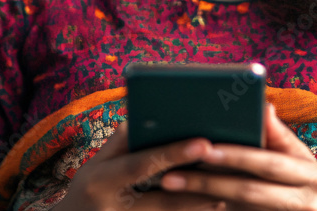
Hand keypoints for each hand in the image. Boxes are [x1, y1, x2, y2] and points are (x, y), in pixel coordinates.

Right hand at [54, 118, 228, 209]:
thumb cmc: (87, 188)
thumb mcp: (96, 162)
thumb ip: (123, 141)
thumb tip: (154, 115)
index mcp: (101, 180)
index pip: (143, 164)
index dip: (174, 153)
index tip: (204, 142)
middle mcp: (114, 207)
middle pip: (164, 200)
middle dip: (197, 186)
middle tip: (229, 171)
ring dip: (199, 206)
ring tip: (225, 193)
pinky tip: (210, 207)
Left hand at [156, 102, 316, 210]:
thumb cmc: (309, 183)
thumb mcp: (302, 159)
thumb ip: (279, 136)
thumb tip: (263, 105)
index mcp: (309, 173)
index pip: (268, 163)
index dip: (235, 155)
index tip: (203, 147)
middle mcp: (303, 198)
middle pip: (249, 191)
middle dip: (209, 182)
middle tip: (171, 174)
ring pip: (242, 209)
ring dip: (205, 199)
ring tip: (173, 187)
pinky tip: (187, 206)